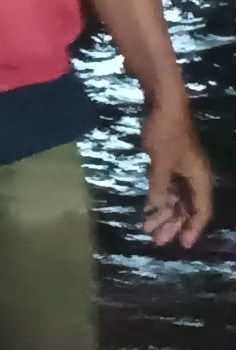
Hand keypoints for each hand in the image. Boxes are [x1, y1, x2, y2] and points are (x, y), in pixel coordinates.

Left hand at [143, 107, 214, 248]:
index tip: (182, 244)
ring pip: (177, 200)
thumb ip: (159, 187)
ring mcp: (183, 171)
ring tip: (148, 230)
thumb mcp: (160, 162)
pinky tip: (148, 211)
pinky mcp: (171, 164)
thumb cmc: (166, 133)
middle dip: (173, 225)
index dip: (193, 228)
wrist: (164, 105)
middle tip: (157, 241)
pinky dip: (159, 200)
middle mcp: (195, 177)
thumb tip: (155, 209)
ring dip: (164, 215)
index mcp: (200, 178)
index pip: (202, 210)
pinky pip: (168, 188)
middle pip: (188, 208)